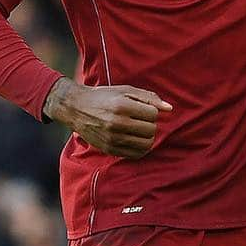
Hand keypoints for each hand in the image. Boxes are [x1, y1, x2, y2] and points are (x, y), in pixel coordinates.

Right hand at [43, 77, 172, 157]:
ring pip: (147, 144)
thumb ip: (149, 98)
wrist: (76, 108)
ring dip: (147, 137)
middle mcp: (116, 123)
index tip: (141, 109)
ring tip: (138, 130)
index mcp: (121, 106)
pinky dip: (140, 148)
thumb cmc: (104, 97)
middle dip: (150, 124)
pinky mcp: (109, 149)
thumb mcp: (125, 91)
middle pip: (151, 130)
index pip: (153, 114)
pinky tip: (134, 139)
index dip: (151, 111)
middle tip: (139, 120)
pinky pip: (136, 155)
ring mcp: (112, 138)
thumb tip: (169, 109)